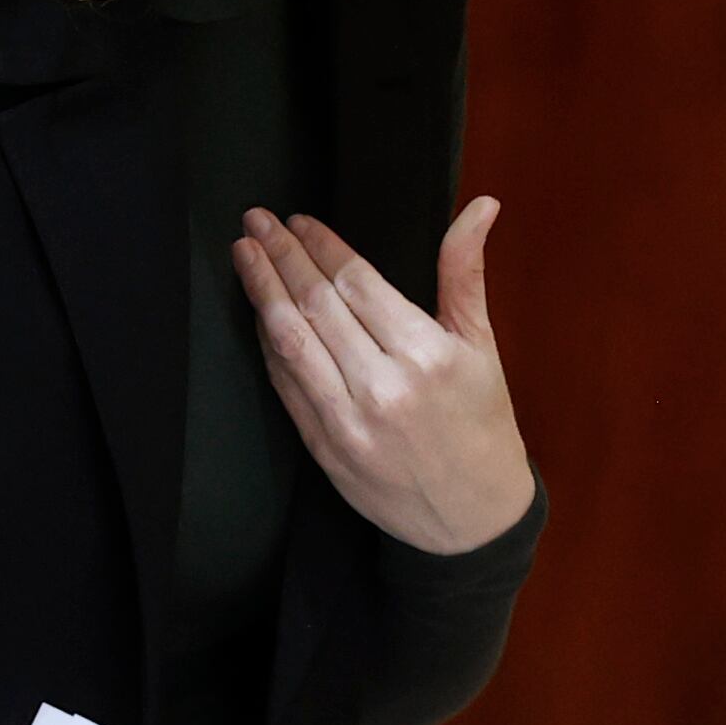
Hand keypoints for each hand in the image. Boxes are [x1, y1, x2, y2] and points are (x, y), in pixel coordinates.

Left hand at [232, 197, 535, 554]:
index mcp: (426, 354)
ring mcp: (348, 423)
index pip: (357, 283)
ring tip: (244, 255)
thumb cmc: (482, 423)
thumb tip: (481, 205)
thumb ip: (465, 272)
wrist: (472, 519)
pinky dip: (269, 347)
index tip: (298, 219)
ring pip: (292, 343)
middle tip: (256, 220)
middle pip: (317, 306)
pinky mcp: (325, 450)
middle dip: (281, 257)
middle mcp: (383, 387)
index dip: (321, 246)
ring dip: (261, 293)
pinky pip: (287, 387)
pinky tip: (260, 314)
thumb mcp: (482, 344)